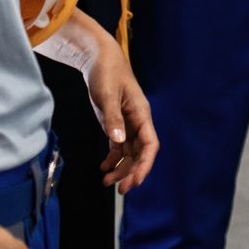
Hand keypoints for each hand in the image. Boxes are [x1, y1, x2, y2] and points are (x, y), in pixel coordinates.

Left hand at [81, 32, 158, 194]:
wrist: (98, 57)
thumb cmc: (106, 72)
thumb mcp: (107, 95)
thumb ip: (113, 119)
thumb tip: (119, 143)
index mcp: (141, 114)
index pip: (150, 144)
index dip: (145, 164)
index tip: (136, 181)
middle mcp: (137, 121)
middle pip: (140, 153)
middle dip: (132, 172)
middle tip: (120, 191)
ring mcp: (127, 123)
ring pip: (130, 152)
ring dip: (121, 169)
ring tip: (107, 183)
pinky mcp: (116, 122)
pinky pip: (119, 147)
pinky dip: (113, 159)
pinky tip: (103, 168)